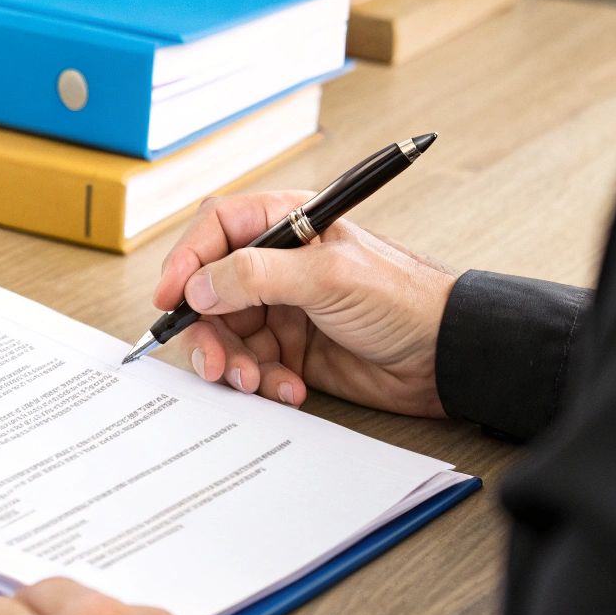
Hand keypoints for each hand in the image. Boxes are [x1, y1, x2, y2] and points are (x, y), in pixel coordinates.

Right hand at [153, 191, 457, 417]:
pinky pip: (251, 364)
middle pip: (210, 290)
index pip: (216, 230)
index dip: (186, 261)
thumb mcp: (327, 276)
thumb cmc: (403, 298)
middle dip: (207, 329)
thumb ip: (256, 275)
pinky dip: (261, 381)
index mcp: (287, 225)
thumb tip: (199, 283)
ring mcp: (282, 308)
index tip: (170, 297)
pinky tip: (290, 388)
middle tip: (213, 362)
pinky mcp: (290, 350)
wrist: (446, 357)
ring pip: (226, 334)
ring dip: (234, 362)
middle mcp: (278, 264)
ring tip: (256, 381)